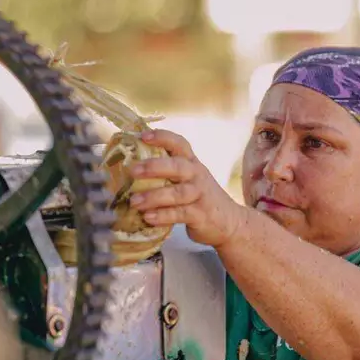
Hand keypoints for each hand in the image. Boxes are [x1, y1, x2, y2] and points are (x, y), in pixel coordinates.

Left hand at [128, 129, 246, 247]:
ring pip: (177, 193)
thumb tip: (129, 169)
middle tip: (133, 171)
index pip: (179, 144)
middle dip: (154, 167)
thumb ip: (167, 174)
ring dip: (154, 196)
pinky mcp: (201, 215)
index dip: (162, 138)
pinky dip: (163, 216)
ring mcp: (200, 195)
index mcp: (192, 163)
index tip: (143, 137)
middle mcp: (197, 176)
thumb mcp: (189, 180)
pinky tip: (148, 217)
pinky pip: (180, 214)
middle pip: (177, 166)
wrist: (230, 222)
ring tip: (134, 201)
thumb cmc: (200, 198)